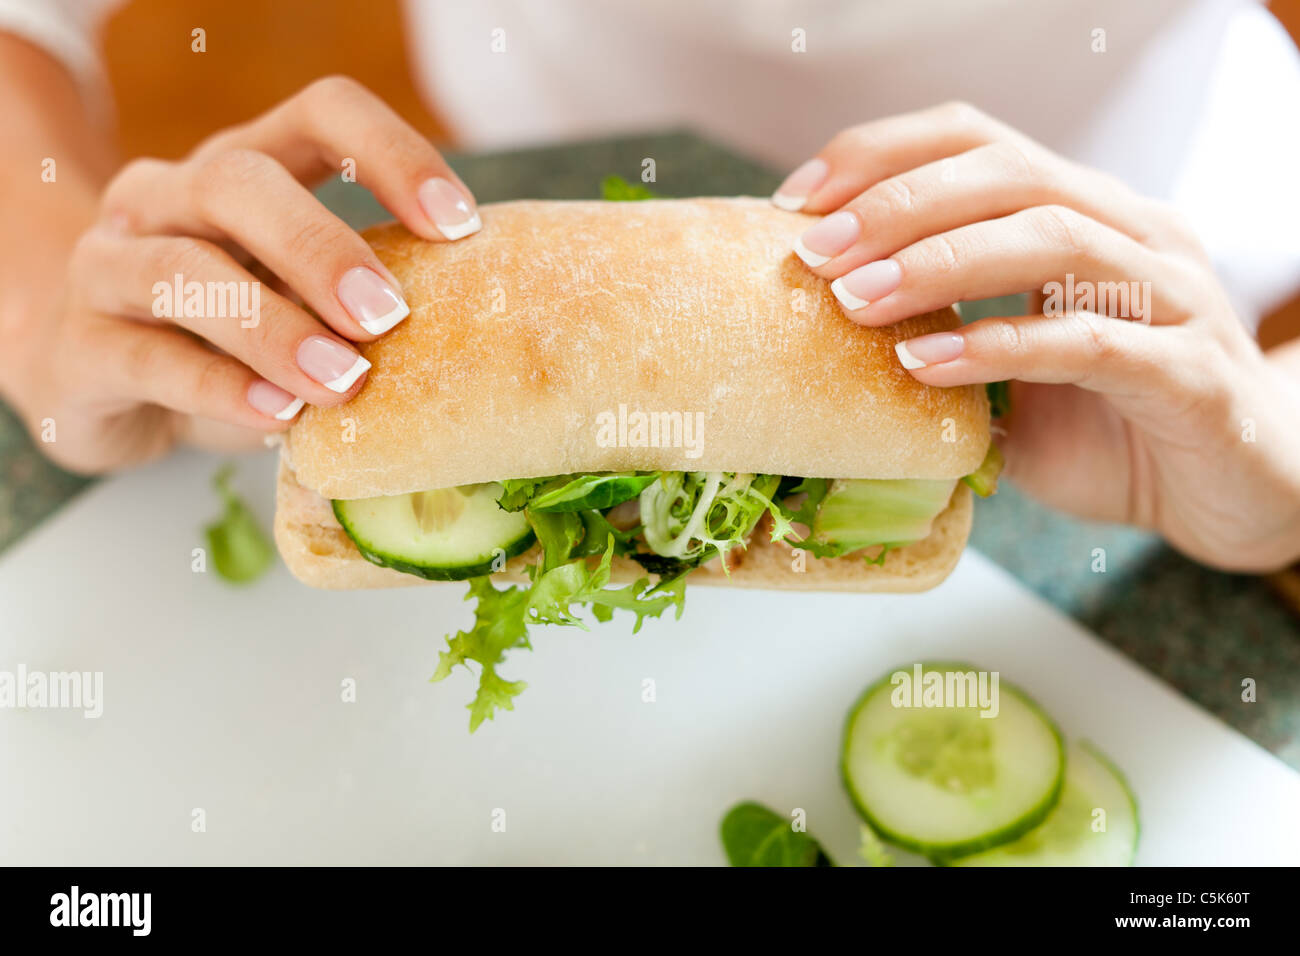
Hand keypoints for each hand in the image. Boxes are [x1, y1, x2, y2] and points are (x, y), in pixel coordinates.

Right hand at [8, 76, 479, 471]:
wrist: (94, 378)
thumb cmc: (224, 337)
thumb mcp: (295, 302)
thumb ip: (357, 302)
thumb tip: (477, 339)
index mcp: (243, 169)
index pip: (320, 115)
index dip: (393, 154)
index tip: (460, 225)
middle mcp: (168, 197)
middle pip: (238, 181)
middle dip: (321, 247)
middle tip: (388, 315)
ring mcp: (111, 266)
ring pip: (182, 268)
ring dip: (273, 326)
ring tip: (342, 380)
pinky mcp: (78, 348)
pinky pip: (148, 357)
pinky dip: (219, 389)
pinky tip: (277, 414)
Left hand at [775, 102, 1299, 571]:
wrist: (1228, 493)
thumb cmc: (1108, 426)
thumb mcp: (1008, 375)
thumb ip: (941, 344)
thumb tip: (820, 342)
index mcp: (1084, 213)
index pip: (977, 141)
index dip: (882, 156)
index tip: (795, 200)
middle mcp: (1132, 232)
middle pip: (1009, 174)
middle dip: (897, 205)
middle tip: (816, 253)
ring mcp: (1171, 296)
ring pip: (1053, 239)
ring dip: (940, 264)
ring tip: (856, 302)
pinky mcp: (1189, 372)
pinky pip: (1092, 341)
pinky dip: (1004, 346)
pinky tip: (930, 366)